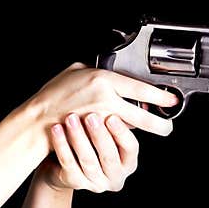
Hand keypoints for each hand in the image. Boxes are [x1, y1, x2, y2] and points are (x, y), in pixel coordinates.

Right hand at [27, 62, 178, 138]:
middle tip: (168, 125)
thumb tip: (112, 73)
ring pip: (133, 128)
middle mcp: (105, 100)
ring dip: (146, 130)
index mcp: (103, 80)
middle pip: (143, 116)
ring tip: (157, 130)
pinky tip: (127, 132)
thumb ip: (95, 70)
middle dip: (160, 124)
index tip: (171, 99)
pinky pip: (116, 136)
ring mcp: (100, 120)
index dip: (160, 97)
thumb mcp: (75, 71)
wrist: (37, 118)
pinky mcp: (95, 137)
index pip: (140, 89)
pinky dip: (123, 134)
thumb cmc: (54, 94)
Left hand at [39, 112, 139, 192]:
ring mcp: (95, 183)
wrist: (62, 164)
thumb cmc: (90, 139)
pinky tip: (56, 129)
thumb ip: (115, 119)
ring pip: (88, 160)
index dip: (121, 133)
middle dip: (99, 135)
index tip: (111, 116)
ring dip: (79, 138)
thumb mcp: (106, 132)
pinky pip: (68, 163)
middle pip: (109, 156)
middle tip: (90, 116)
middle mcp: (115, 176)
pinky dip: (62, 145)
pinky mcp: (75, 183)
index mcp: (128, 162)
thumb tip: (125, 97)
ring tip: (71, 118)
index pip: (131, 148)